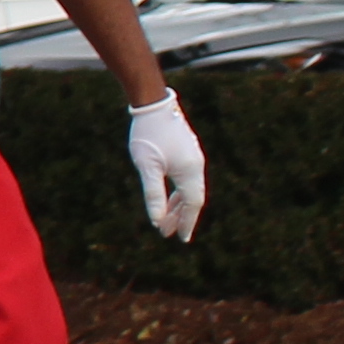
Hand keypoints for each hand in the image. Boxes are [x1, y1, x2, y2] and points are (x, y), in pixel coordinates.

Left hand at [126, 91, 207, 242]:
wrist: (153, 104)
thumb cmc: (147, 134)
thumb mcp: (146, 166)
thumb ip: (153, 193)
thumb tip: (157, 220)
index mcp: (190, 171)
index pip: (193, 204)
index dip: (188, 222)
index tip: (182, 239)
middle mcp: (197, 165)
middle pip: (192, 198)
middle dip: (181, 216)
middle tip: (167, 232)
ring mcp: (194, 158)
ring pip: (189, 188)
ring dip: (179, 205)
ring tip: (167, 219)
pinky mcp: (187, 152)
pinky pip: (187, 178)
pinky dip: (179, 191)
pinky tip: (170, 198)